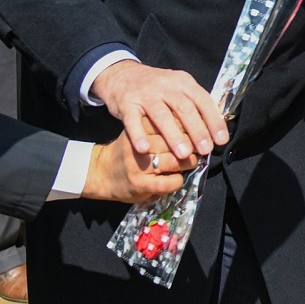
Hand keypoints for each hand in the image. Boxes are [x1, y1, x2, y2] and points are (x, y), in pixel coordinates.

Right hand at [81, 131, 198, 202]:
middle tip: (203, 146)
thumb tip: (197, 121)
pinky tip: (178, 178)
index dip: (191, 124)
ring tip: (192, 161)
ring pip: (175, 160)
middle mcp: (140, 143)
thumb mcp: (141, 130)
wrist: (101, 172)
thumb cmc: (129, 149)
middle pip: (176, 140)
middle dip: (194, 143)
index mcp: (141, 125)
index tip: (202, 127)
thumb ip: (163, 125)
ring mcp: (139, 164)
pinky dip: (178, 180)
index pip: (172, 120)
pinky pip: (167, 182)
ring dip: (189, 161)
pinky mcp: (140, 183)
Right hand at [91, 60, 227, 158]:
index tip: (222, 140)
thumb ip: (195, 104)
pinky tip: (144, 149)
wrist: (122, 75)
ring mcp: (146, 94)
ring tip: (183, 154)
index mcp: (183, 82)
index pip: (203, 100)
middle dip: (197, 130)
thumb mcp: (179, 88)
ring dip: (174, 136)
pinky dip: (138, 134)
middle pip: (184, 108)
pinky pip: (132, 120)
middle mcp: (166, 86)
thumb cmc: (158, 89)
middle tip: (206, 150)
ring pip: (162, 115)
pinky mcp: (127, 103)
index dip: (214, 120)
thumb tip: (216, 129)